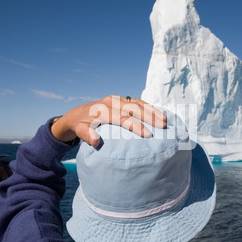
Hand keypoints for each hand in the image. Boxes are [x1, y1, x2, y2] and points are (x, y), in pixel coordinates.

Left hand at [51, 95, 166, 146]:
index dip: (136, 125)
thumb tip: (95, 142)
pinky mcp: (121, 100)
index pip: (123, 118)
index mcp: (103, 110)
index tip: (148, 134)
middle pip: (134, 108)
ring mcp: (117, 99)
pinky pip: (137, 102)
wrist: (77, 113)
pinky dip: (148, 107)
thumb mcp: (79, 131)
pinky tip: (158, 114)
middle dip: (150, 116)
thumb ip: (86, 136)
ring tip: (164, 119)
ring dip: (152, 110)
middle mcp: (112, 102)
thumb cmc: (80, 125)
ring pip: (138, 102)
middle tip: (163, 125)